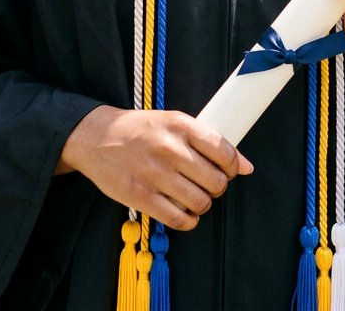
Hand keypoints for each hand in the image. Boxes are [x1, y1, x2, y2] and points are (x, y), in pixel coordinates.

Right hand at [58, 105, 252, 230]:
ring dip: (202, 204)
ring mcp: (154, 174)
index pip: (224, 151)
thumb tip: (247, 166)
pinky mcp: (141, 196)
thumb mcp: (174, 123)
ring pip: (200, 202)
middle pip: (216, 181)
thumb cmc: (140, 129)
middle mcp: (169, 148)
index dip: (233, 166)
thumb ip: (209, 142)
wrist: (97, 137)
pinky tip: (183, 211)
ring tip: (193, 197)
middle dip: (217, 187)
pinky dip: (188, 220)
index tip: (228, 170)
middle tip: (207, 183)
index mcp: (180, 124)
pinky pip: (179, 219)